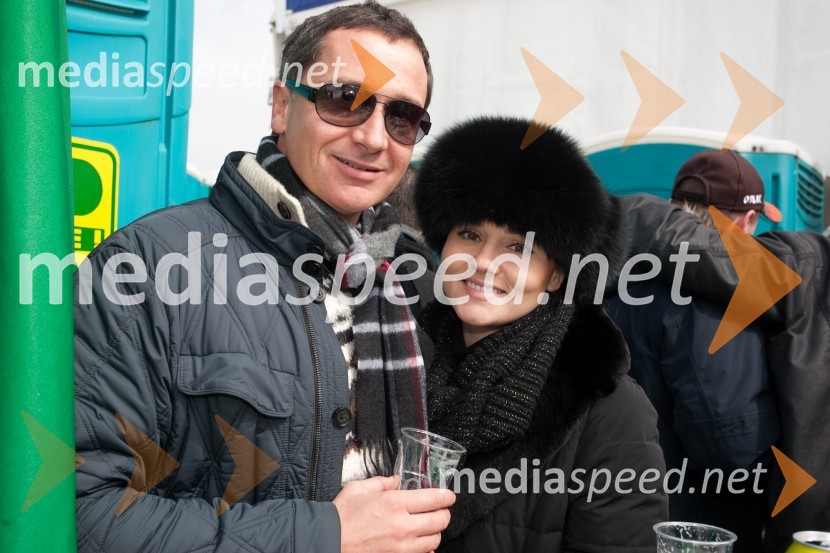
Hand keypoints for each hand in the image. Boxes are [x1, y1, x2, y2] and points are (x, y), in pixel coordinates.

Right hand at [333, 476, 454, 552]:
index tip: (448, 496)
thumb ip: (381, 482)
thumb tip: (396, 480)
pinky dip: (425, 549)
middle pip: (440, 521)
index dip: (446, 497)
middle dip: (444, 514)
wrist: (328, 542)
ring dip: (435, 532)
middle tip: (440, 510)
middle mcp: (402, 526)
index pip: (434, 499)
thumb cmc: (341, 516)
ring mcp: (402, 547)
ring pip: (435, 540)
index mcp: (394, 503)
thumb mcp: (358, 489)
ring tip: (428, 527)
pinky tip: (418, 543)